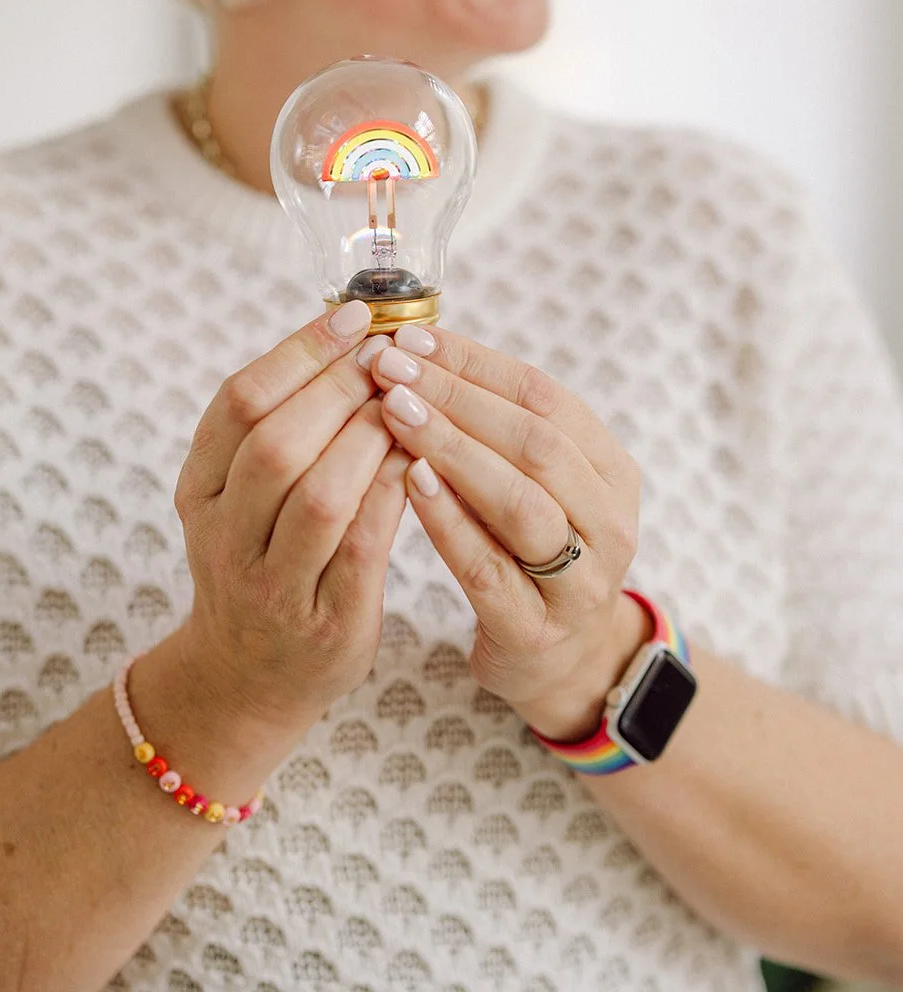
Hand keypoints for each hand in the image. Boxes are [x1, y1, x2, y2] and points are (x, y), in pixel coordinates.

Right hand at [172, 300, 409, 738]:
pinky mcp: (326, 623)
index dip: (300, 349)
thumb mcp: (238, 493)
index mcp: (197, 489)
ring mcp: (272, 585)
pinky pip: (364, 546)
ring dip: (370, 438)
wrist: (249, 676)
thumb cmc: (261, 558)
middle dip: (339, 388)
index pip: (240, 400)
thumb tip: (350, 330)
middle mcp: (223, 536)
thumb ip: (276, 423)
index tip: (355, 316)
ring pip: (320, 495)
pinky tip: (421, 458)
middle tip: (389, 355)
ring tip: (406, 402)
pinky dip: (395, 493)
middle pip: (275, 442)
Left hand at [365, 325, 646, 740]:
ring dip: (453, 449)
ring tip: (395, 413)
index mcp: (610, 470)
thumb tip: (417, 348)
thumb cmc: (527, 550)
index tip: (412, 338)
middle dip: (458, 397)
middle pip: (536, 442)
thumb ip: (493, 427)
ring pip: (519, 502)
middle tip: (391, 368)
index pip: (544, 395)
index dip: (476, 363)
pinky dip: (448, 521)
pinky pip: (490, 568)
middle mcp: (608, 521)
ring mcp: (579, 581)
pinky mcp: (537, 631)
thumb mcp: (532, 484)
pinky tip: (409, 483)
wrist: (559, 663)